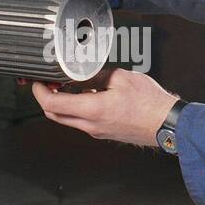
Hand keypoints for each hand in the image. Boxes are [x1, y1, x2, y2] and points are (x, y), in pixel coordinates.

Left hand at [32, 67, 178, 147]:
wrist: (167, 124)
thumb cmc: (150, 103)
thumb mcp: (120, 78)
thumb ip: (95, 75)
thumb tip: (80, 72)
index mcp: (92, 110)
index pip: (52, 105)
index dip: (39, 92)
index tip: (37, 82)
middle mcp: (91, 125)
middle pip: (54, 115)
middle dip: (45, 99)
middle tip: (47, 84)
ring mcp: (97, 132)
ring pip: (67, 119)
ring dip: (61, 104)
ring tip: (66, 86)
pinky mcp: (103, 133)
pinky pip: (81, 122)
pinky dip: (75, 109)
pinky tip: (85, 95)